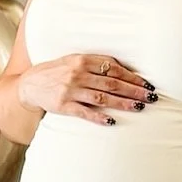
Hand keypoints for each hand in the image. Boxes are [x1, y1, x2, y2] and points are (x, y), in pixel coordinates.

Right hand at [18, 53, 156, 125]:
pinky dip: (99, 117)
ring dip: (123, 103)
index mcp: (83, 60)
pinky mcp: (64, 106)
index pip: (114, 69)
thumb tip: (123, 69)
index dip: (133, 77)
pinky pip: (85, 112)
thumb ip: (96, 63)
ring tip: (139, 107)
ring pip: (103, 97)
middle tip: (151, 97)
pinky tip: (112, 121)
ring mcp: (70, 90)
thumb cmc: (57, 72)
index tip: (148, 84)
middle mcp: (78, 74)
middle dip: (134, 90)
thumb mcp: (74, 60)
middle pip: (112, 83)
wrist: (30, 84)